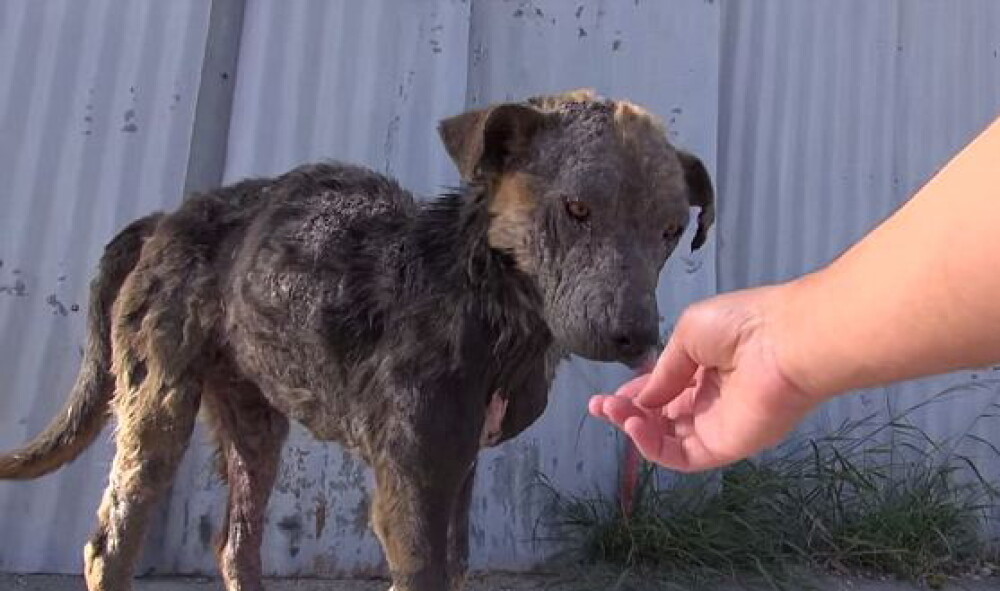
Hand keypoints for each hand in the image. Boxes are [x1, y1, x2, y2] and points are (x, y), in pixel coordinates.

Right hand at [589, 285, 823, 471]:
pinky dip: (653, 447)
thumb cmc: (740, 326)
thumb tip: (642, 399)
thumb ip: (664, 371)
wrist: (784, 343)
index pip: (662, 389)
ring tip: (614, 413)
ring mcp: (716, 426)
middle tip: (600, 408)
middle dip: (627, 413)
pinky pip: (681, 456)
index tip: (607, 398)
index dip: (634, 395)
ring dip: (636, 429)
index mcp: (704, 368)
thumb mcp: (688, 335)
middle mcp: (709, 400)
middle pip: (661, 417)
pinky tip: (634, 427)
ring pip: (667, 438)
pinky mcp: (724, 448)